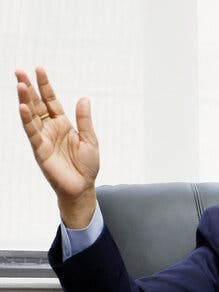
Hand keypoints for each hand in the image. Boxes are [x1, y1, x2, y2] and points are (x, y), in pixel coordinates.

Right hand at [16, 66, 98, 227]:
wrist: (82, 187)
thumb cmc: (87, 165)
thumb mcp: (90, 139)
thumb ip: (84, 120)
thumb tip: (84, 99)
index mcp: (63, 124)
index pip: (51, 101)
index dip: (45, 86)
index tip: (39, 69)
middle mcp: (50, 128)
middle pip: (37, 104)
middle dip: (29, 88)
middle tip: (19, 71)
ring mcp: (44, 138)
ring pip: (31, 115)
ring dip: (25, 100)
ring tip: (20, 84)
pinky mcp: (40, 149)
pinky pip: (32, 132)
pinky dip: (26, 120)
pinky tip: (22, 107)